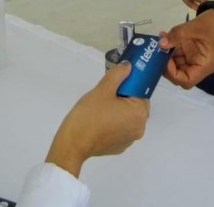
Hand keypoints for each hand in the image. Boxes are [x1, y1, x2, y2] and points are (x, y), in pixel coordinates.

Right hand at [46, 62, 148, 177]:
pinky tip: (99, 121)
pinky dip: (114, 123)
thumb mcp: (103, 89)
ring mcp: (130, 140)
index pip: (140, 92)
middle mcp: (140, 128)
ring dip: (118, 110)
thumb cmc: (90, 115)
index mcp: (139, 113)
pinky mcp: (120, 147)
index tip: (115, 84)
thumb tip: (128, 66)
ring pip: (127, 117)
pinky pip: (121, 129)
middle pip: (135, 105)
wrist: (73, 144)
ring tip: (100, 107)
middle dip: (123, 97)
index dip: (129, 84)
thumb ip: (117, 74)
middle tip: (106, 94)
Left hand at [158, 9, 213, 88]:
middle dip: (167, 65)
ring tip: (159, 40)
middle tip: (157, 52)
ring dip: (166, 54)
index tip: (165, 61)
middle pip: (180, 74)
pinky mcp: (192, 50)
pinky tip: (164, 36)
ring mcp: (195, 57)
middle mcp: (200, 65)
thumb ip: (178, 34)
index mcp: (205, 65)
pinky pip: (179, 53)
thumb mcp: (197, 26)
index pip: (187, 80)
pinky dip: (170, 46)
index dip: (173, 74)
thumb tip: (161, 44)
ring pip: (177, 63)